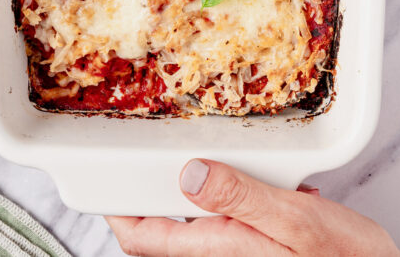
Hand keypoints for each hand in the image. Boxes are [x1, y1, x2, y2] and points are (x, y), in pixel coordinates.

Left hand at [107, 159, 399, 255]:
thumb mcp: (293, 219)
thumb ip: (239, 197)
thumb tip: (189, 174)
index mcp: (221, 247)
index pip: (146, 238)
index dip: (120, 213)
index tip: (106, 183)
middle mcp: (223, 252)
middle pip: (164, 229)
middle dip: (148, 195)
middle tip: (139, 157)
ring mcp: (240, 248)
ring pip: (193, 220)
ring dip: (183, 188)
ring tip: (180, 153)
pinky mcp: (258, 242)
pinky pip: (224, 215)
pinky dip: (220, 189)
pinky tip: (237, 168)